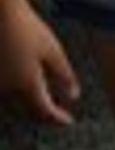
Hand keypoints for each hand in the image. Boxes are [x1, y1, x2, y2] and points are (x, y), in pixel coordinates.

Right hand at [0, 0, 77, 125]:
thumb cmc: (27, 28)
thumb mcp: (53, 51)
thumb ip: (64, 75)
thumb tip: (73, 96)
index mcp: (26, 83)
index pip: (44, 110)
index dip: (57, 118)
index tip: (68, 121)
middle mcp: (6, 88)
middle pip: (27, 107)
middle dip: (44, 111)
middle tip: (58, 112)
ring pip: (14, 99)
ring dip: (28, 100)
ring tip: (43, 97)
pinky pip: (5, 87)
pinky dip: (16, 88)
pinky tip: (24, 76)